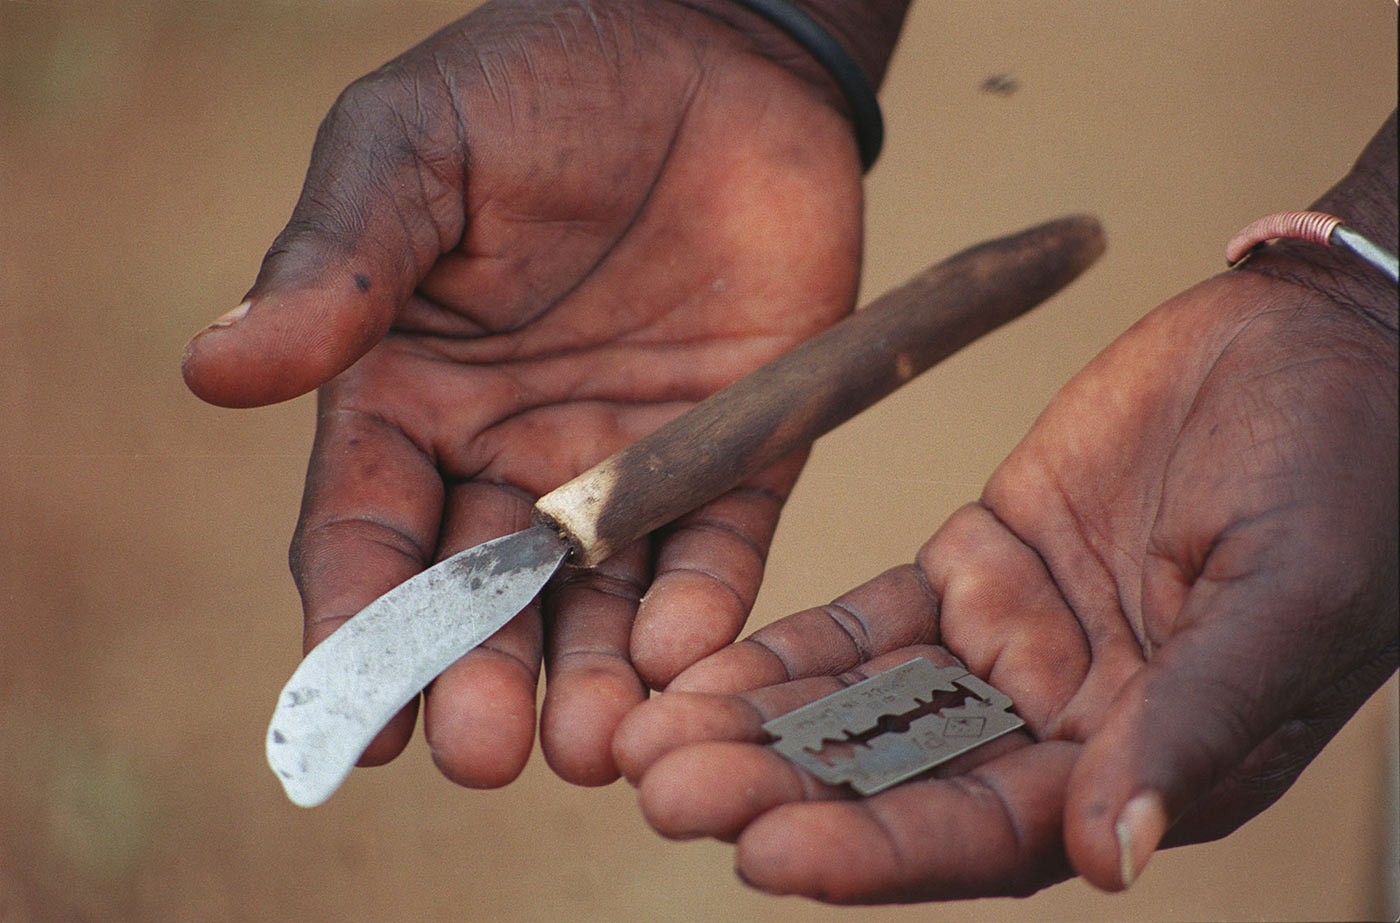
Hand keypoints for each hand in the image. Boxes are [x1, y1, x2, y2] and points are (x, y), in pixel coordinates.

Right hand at [181, 0, 887, 787]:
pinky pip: (715, 546)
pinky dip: (700, 605)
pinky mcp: (737, 447)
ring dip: (590, 678)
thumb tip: (216, 366)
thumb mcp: (412, 151)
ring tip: (586, 745)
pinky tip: (681, 651)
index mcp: (412, 397)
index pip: (370, 538)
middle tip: (484, 750)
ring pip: (599, 601)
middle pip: (485, 598)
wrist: (708, 51)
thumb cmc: (538, 84)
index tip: (356, 721)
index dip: (358, 631)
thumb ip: (338, 261)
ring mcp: (627, 460)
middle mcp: (513, 453)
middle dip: (481, 679)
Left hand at [613, 117, 1397, 899]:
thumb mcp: (1286, 597)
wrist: (1319, 344)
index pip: (990, 834)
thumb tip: (1119, 855)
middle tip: (667, 791)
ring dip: (760, 729)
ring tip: (653, 736)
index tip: (765, 852)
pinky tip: (706, 668)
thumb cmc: (1347, 472)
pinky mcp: (976, 566)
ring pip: (865, 709)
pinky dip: (789, 652)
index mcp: (1149, 762)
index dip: (875, 850)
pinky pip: (868, 621)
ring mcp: (1011, 646)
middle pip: (901, 784)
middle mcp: (1065, 725)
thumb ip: (1196, 721)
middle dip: (782, 794)